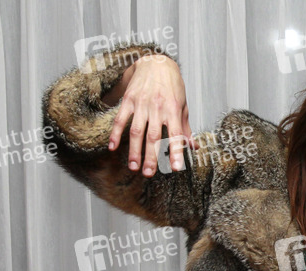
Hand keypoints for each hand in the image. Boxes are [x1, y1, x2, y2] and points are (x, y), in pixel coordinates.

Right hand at [108, 55, 196, 177]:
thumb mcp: (183, 106)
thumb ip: (185, 128)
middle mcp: (157, 108)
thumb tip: (193, 147)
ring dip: (134, 150)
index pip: (176, 134)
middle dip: (151, 157)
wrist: (156, 62)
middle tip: (148, 173)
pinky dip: (115, 134)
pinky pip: (120, 119)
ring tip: (133, 167)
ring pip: (136, 131)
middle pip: (153, 137)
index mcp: (173, 110)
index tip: (176, 168)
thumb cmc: (173, 86)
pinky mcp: (129, 100)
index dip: (176, 152)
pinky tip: (112, 147)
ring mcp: (141, 104)